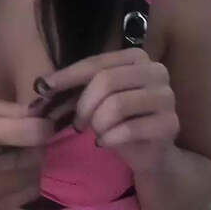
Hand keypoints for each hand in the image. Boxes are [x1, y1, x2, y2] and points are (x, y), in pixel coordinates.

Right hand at [0, 98, 53, 209]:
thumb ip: (15, 109)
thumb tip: (43, 116)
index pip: (31, 133)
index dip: (43, 126)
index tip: (41, 123)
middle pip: (36, 157)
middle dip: (36, 146)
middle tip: (22, 141)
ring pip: (36, 176)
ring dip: (32, 165)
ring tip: (14, 158)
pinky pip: (30, 192)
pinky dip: (27, 181)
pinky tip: (11, 173)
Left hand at [36, 47, 179, 172]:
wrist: (151, 152)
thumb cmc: (120, 119)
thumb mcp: (96, 98)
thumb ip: (75, 86)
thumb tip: (41, 84)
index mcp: (138, 57)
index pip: (96, 62)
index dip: (67, 75)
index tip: (43, 88)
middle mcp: (157, 71)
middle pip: (106, 81)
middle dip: (84, 105)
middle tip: (78, 123)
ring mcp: (167, 97)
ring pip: (116, 105)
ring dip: (97, 124)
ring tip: (96, 132)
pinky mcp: (170, 124)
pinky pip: (129, 129)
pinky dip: (109, 139)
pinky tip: (105, 143)